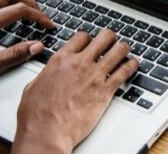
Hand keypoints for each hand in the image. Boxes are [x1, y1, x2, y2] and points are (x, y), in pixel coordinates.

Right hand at [12, 30, 138, 153]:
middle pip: (104, 37)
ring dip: (123, 49)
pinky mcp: (105, 91)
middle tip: (112, 42)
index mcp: (61, 59)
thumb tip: (49, 74)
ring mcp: (94, 76)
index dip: (89, 38)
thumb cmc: (37, 114)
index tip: (91, 42)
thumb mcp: (34, 86)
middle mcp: (79, 63)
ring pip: (118, 50)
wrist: (47, 131)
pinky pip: (125, 71)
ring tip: (125, 51)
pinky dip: (132, 65)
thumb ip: (46, 75)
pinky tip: (134, 64)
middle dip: (110, 38)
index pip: (82, 36)